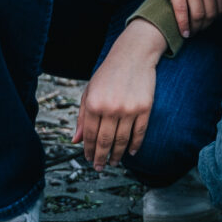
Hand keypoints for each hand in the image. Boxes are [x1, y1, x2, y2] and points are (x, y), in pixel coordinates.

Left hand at [76, 20, 163, 168]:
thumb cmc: (108, 73)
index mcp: (94, 103)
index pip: (90, 135)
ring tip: (113, 162)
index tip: (89, 159)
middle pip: (105, 141)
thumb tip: (77, 140)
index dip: (89, 150)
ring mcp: (129, 109)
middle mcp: (111, 108)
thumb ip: (83, 117)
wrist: (134, 54)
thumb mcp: (90, 91)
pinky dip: (135, 145)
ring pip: (122, 140)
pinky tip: (131, 152)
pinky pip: (139, 132)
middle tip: (100, 167)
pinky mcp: (144, 108)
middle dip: (101, 157)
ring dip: (117, 154)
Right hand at [131, 0, 221, 37]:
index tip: (208, 22)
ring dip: (196, 28)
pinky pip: (182, 12)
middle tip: (199, 30)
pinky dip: (183, 25)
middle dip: (206, 25)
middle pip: (212, 12)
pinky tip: (183, 32)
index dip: (216, 18)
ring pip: (198, 15)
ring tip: (191, 33)